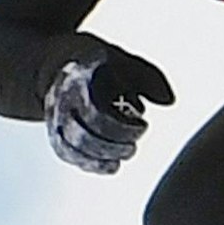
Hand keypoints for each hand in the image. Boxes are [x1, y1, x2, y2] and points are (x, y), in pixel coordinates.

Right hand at [43, 49, 174, 173]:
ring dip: (105, 156)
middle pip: (85, 133)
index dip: (121, 124)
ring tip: (128, 151)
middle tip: (138, 135)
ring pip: (74, 147)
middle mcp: (60, 99)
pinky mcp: (55, 133)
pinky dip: (93, 165)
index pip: (96, 108)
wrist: (57, 64)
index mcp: (77, 77)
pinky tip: (113, 165)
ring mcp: (54, 118)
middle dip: (116, 142)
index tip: (142, 119)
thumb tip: (169, 102)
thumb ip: (148, 76)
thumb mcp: (123, 59)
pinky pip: (68, 155)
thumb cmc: (97, 63)